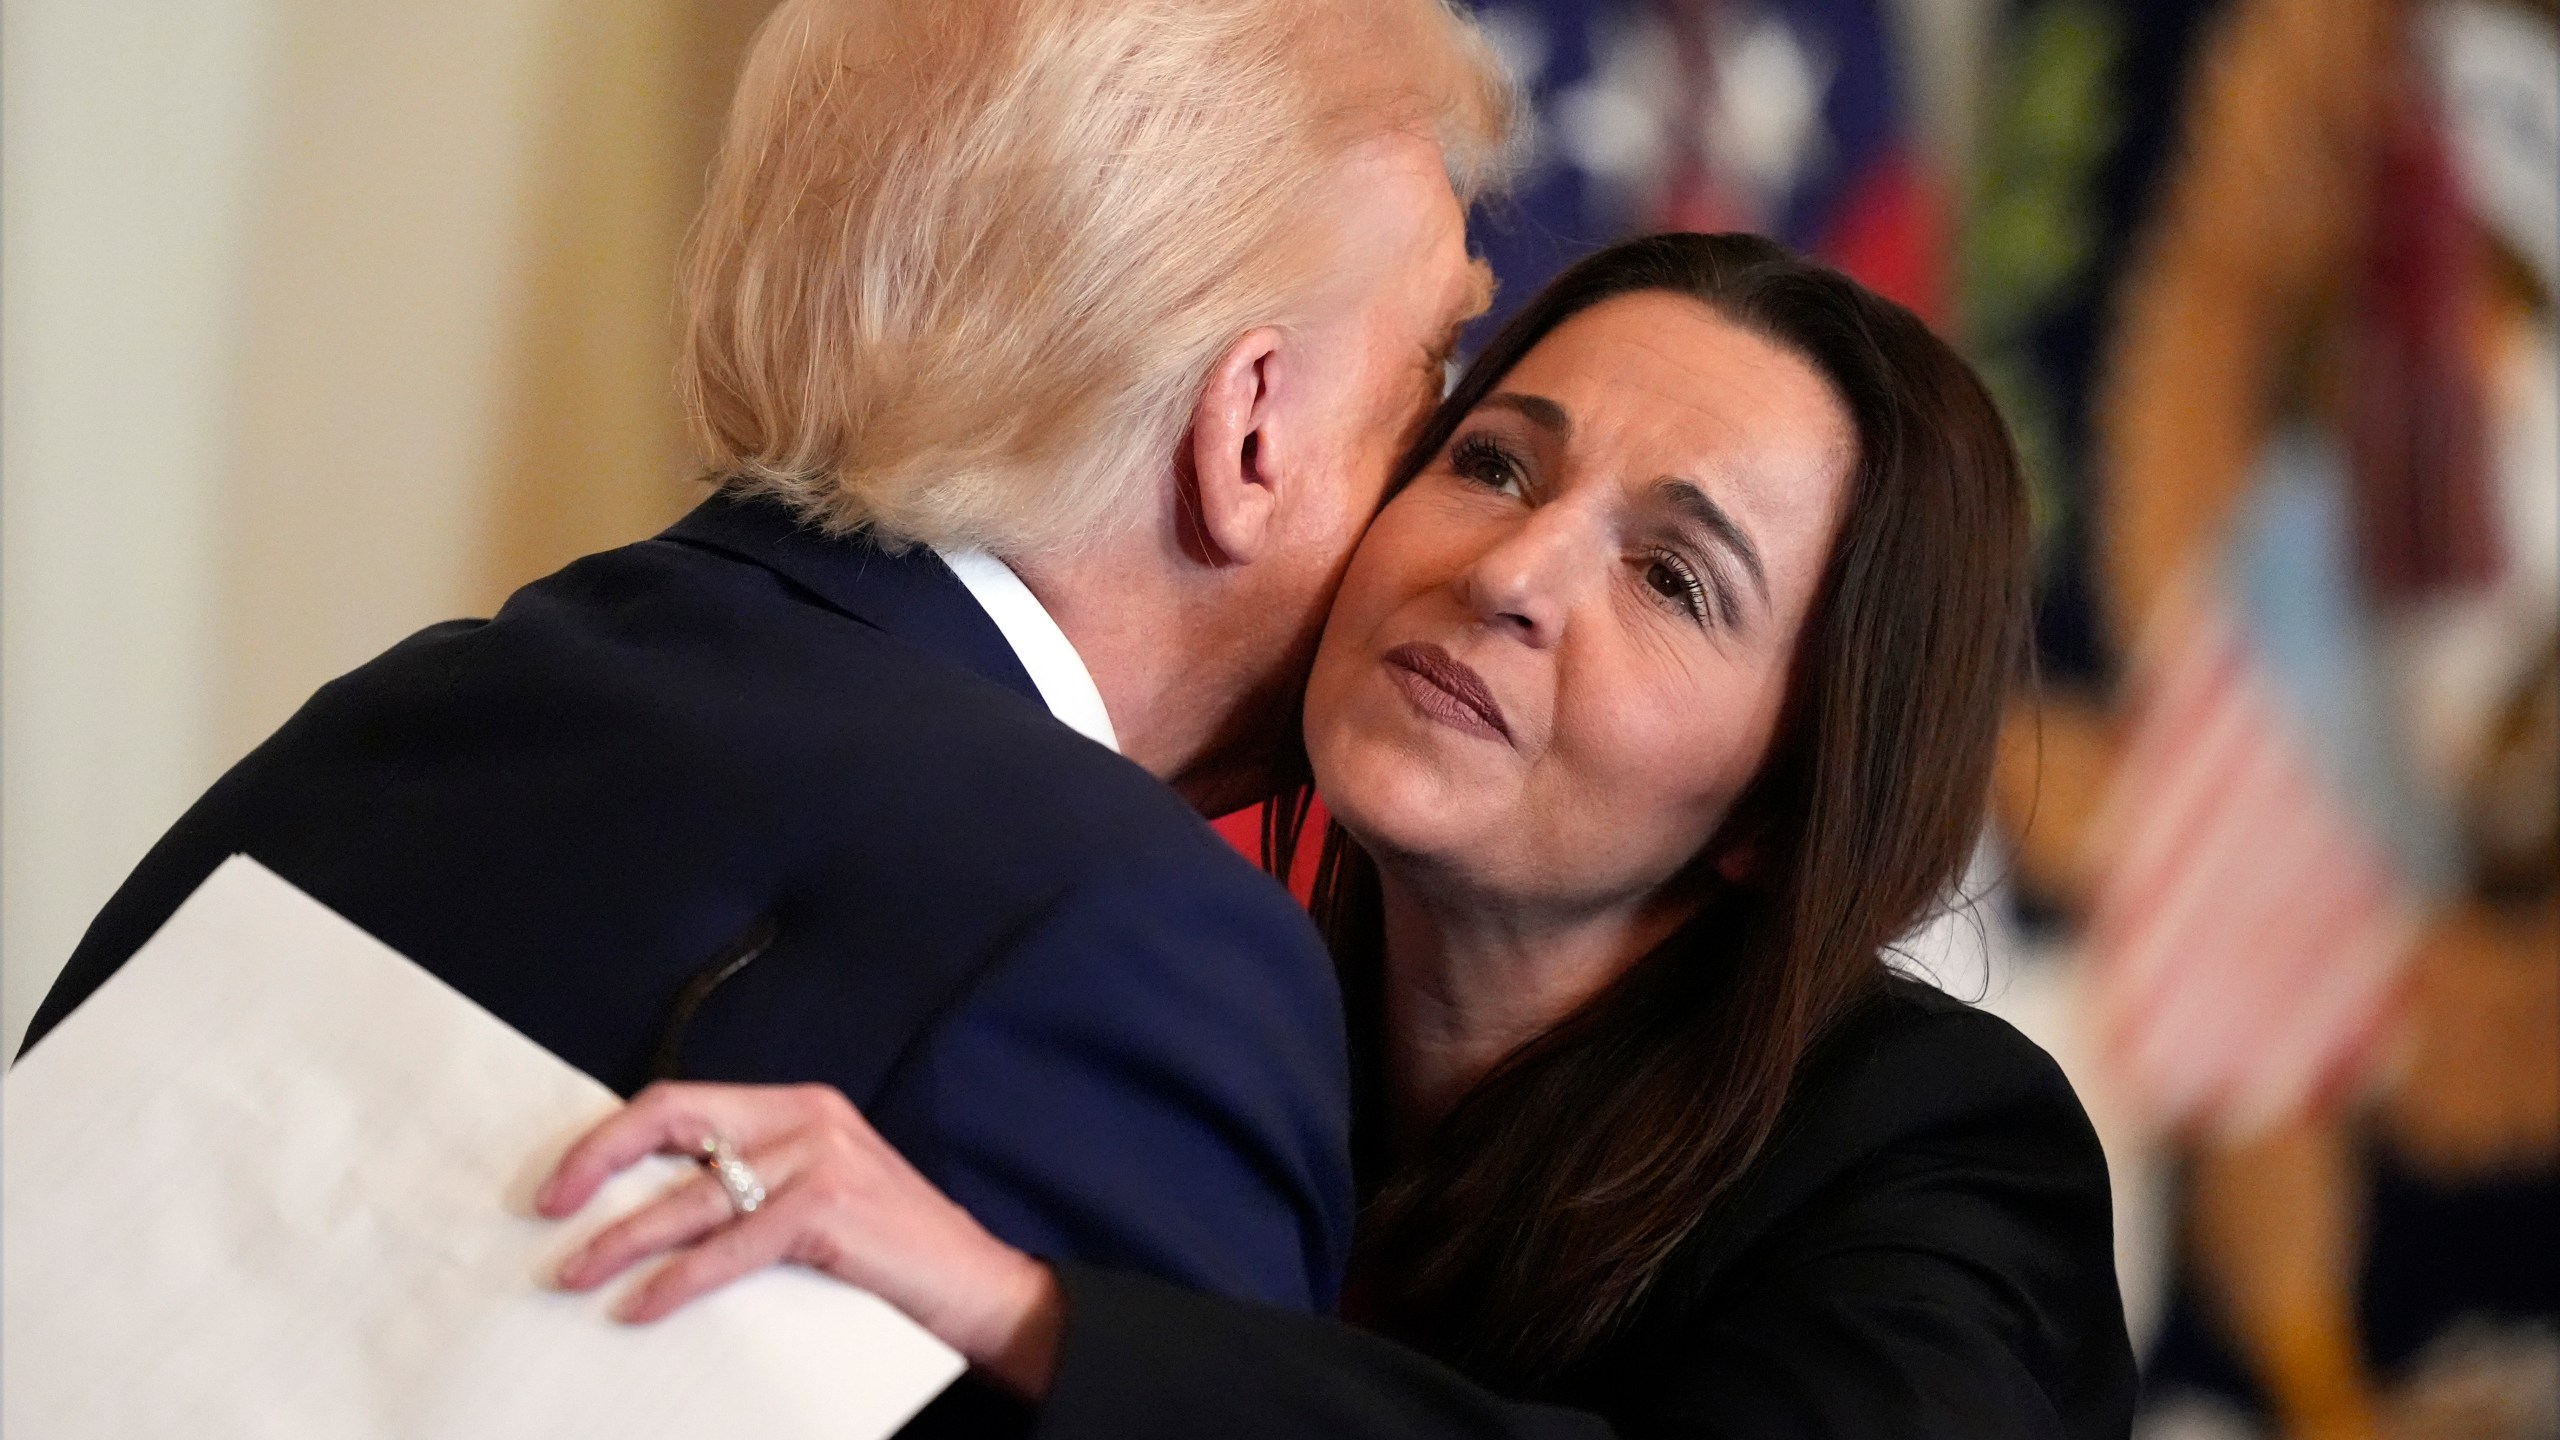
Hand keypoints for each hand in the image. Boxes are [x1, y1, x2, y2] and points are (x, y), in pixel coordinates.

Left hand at [536, 1081, 1063, 1397]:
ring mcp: (820, 1157)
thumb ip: (747, 1189)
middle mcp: (807, 1116)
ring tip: (576, 1273)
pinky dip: (678, 1277)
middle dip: (597, 1162)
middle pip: (674, 1120)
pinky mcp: (829, 1208)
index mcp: (799, 1105)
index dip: (609, 1138)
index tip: (560, 1185)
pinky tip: (644, 1304)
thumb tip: (643, 1213)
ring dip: (622, 1238)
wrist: (980, 1288)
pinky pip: (730, 1245)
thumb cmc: (891, 1254)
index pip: (681, 1102)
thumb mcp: (813, 1200)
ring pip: (691, 1194)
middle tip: (548, 1211)